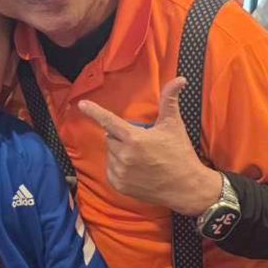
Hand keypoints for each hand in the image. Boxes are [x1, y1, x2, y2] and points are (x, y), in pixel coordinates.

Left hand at [78, 79, 222, 214]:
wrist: (185, 188)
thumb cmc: (180, 154)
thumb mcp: (174, 125)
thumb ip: (170, 100)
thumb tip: (179, 79)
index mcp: (134, 138)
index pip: (109, 121)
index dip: (94, 111)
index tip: (81, 104)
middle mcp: (124, 155)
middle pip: (110, 137)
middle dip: (121, 136)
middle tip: (141, 142)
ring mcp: (120, 172)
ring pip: (110, 153)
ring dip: (120, 151)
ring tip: (141, 157)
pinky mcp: (119, 185)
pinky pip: (110, 169)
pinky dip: (118, 166)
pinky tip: (136, 169)